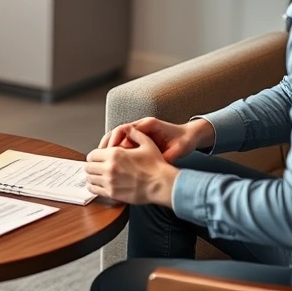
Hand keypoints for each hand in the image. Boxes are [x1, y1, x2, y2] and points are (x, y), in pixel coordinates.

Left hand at [86, 129, 178, 206]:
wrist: (161, 184)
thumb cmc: (157, 166)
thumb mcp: (147, 144)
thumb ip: (135, 134)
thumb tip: (128, 128)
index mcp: (115, 154)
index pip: (92, 154)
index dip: (94, 156)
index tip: (97, 158)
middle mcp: (109, 167)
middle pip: (88, 166)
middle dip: (91, 166)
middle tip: (96, 167)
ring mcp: (110, 181)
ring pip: (90, 178)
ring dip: (91, 176)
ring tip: (96, 176)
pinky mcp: (112, 193)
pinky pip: (94, 190)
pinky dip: (93, 187)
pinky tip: (97, 186)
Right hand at [98, 117, 213, 163]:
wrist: (190, 136)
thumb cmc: (184, 141)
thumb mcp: (177, 149)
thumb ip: (166, 155)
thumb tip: (155, 165)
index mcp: (149, 125)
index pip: (125, 128)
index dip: (115, 139)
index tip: (111, 151)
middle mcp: (142, 126)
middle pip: (117, 131)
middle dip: (107, 143)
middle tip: (100, 156)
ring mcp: (139, 131)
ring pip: (117, 136)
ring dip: (108, 147)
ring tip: (102, 160)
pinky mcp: (139, 138)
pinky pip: (122, 142)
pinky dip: (114, 150)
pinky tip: (111, 161)